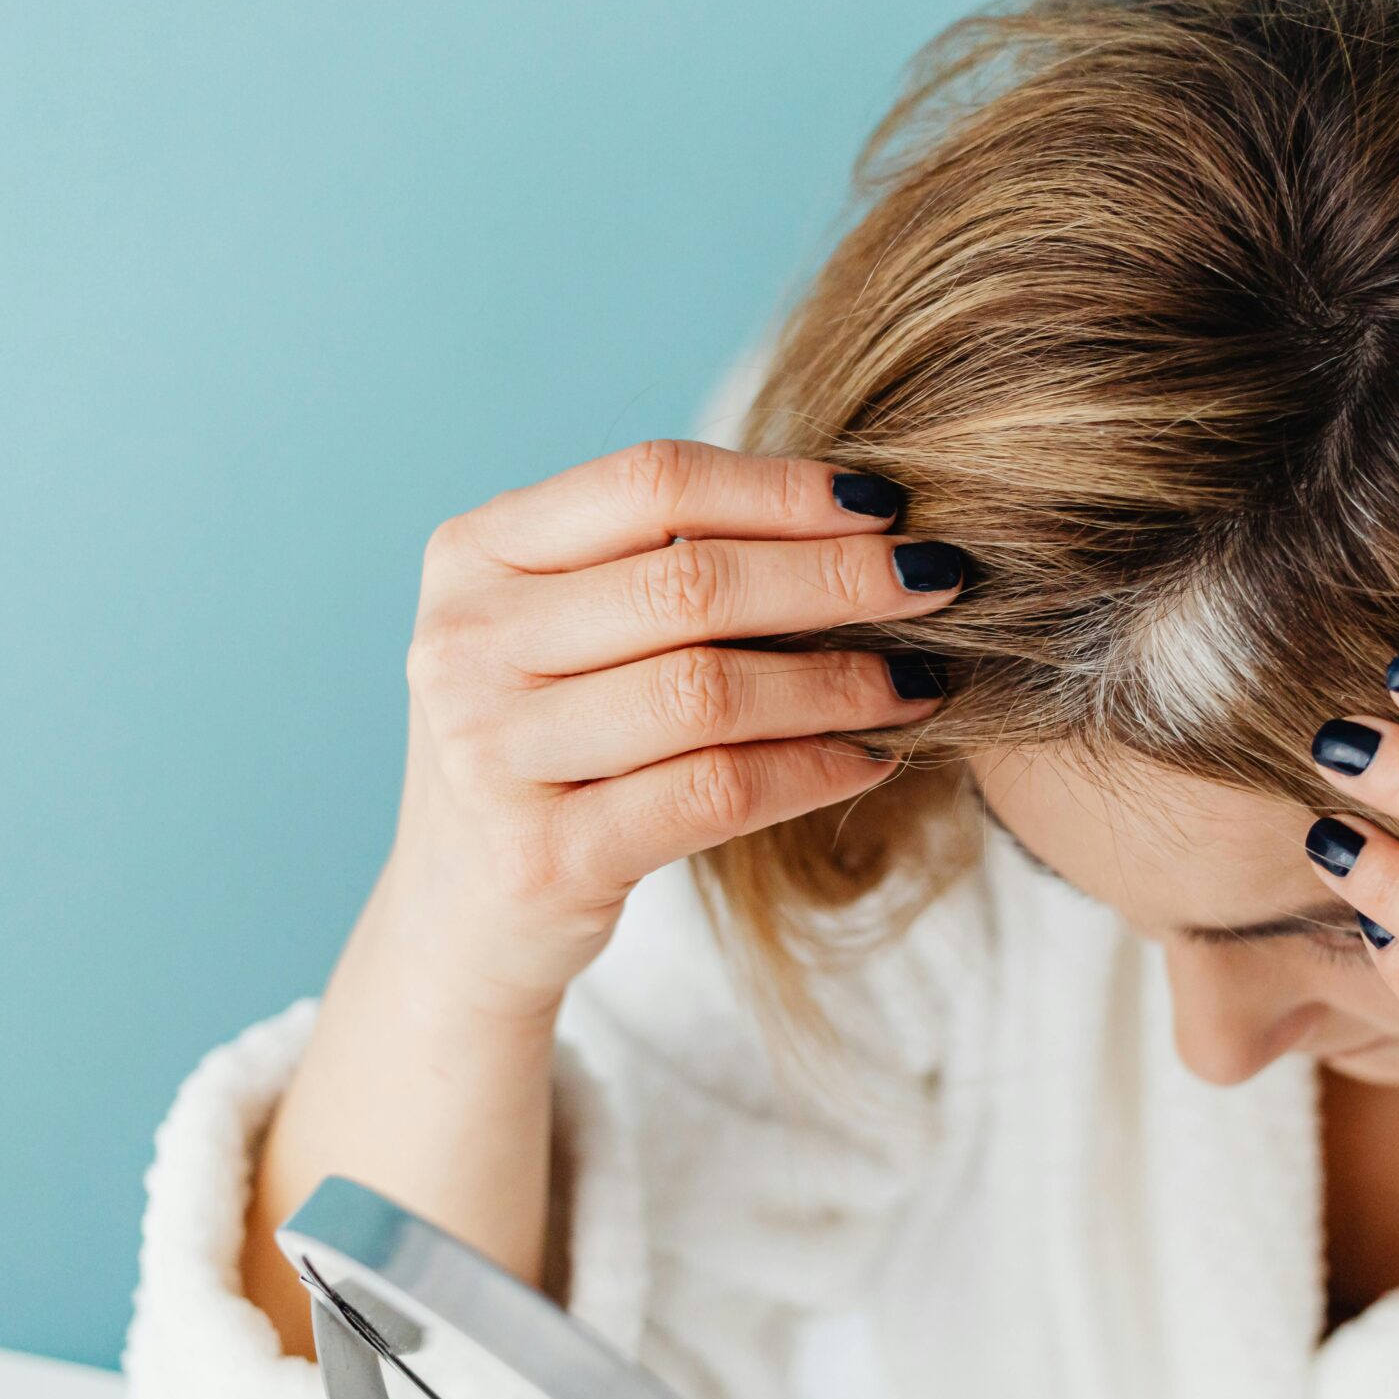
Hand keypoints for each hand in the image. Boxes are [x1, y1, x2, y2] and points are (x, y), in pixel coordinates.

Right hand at [386, 437, 962, 1021]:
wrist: (460, 915)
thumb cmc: (545, 742)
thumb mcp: (562, 631)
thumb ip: (662, 565)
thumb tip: (862, 521)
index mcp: (473, 554)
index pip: (649, 483)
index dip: (781, 489)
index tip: (886, 503)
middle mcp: (463, 644)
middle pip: (690, 583)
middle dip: (836, 578)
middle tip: (938, 581)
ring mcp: (491, 754)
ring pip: (710, 691)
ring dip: (839, 682)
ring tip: (918, 680)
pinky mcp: (543, 858)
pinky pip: (713, 793)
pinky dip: (811, 770)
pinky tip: (870, 759)